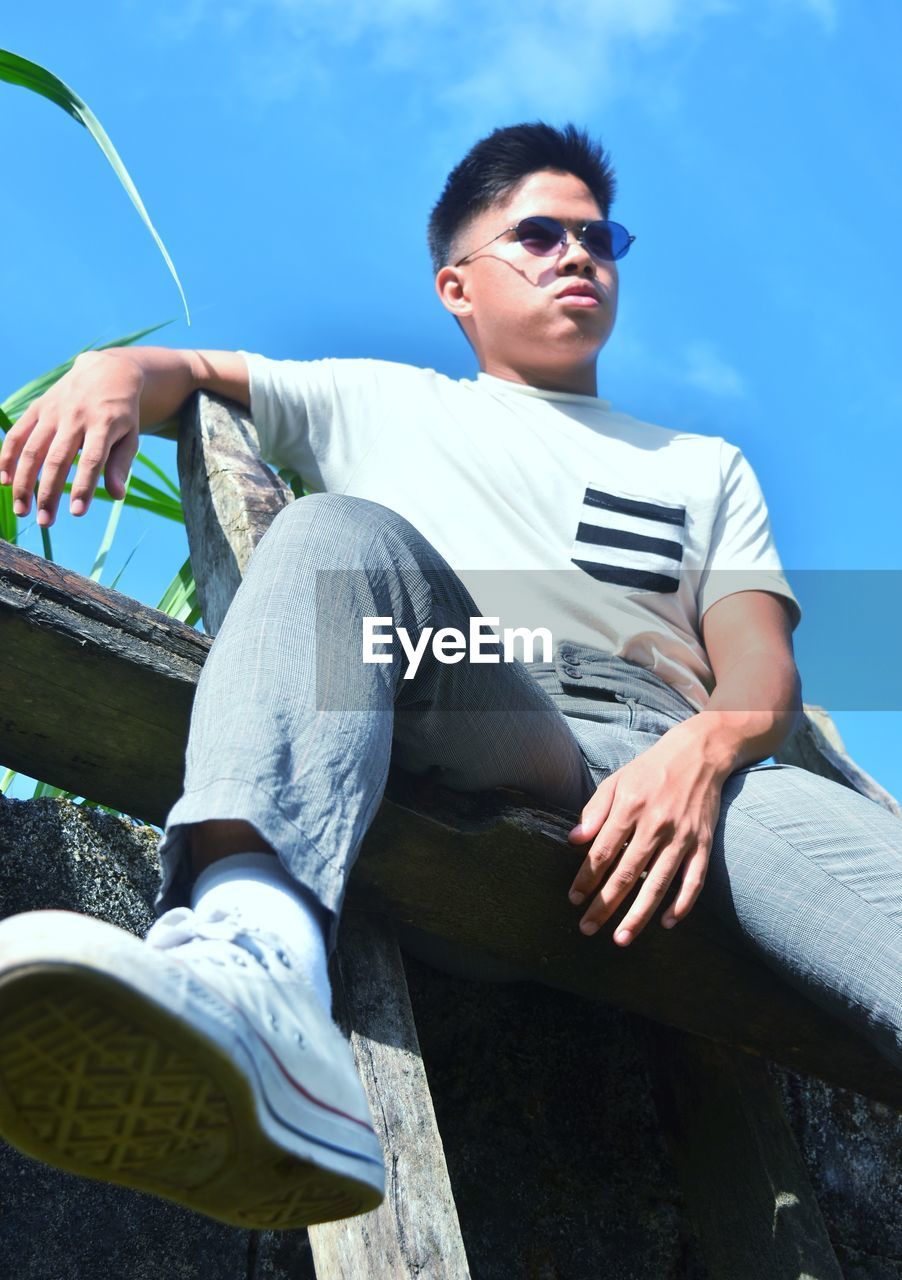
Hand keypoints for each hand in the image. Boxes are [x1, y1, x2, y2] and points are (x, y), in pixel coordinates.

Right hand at [0, 349, 142, 527]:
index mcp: (104, 424)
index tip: (77, 513)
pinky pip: (17, 434)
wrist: (107, 371)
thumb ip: (120, 465)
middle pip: (57, 460)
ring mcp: (53, 411)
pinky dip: (7, 457)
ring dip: (24, 482)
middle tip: (45, 522)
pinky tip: (4, 481)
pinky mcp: (38, 408)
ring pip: (32, 450)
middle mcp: (76, 417)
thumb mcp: (130, 436)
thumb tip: (117, 496)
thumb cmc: (121, 413)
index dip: (84, 487)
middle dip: (48, 493)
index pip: (92, 460)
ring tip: (22, 511)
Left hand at [566, 720, 726, 944]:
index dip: (586, 878)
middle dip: (604, 905)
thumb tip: (573, 840)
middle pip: (627, 873)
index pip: (602, 852)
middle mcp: (656, 825)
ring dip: (638, 915)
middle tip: (587, 928)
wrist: (698, 754)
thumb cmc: (650, 770)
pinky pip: (694, 881)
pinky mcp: (703, 844)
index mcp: (630, 808)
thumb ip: (594, 811)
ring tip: (620, 938)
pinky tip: (666, 923)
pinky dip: (682, 905)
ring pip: (658, 884)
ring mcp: (682, 837)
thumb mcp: (616, 781)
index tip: (573, 898)